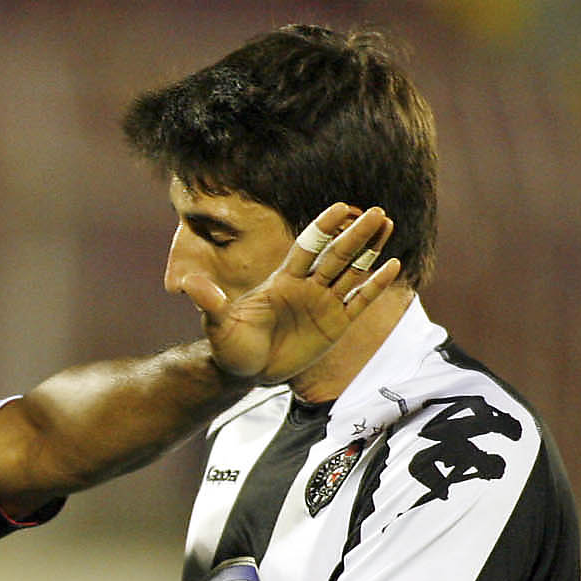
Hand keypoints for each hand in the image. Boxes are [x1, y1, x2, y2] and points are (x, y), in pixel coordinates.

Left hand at [191, 204, 401, 384]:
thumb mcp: (218, 324)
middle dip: (356, 234)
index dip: (323, 228)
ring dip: (370, 250)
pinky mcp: (336, 325)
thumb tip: (188, 284)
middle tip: (377, 212)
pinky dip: (375, 286)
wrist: (246, 372)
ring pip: (352, 272)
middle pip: (336, 254)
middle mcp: (307, 286)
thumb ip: (211, 303)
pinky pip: (360, 302)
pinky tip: (393, 266)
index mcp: (283, 280)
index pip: (307, 247)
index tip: (342, 207)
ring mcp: (324, 304)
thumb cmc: (231, 346)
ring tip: (388, 225)